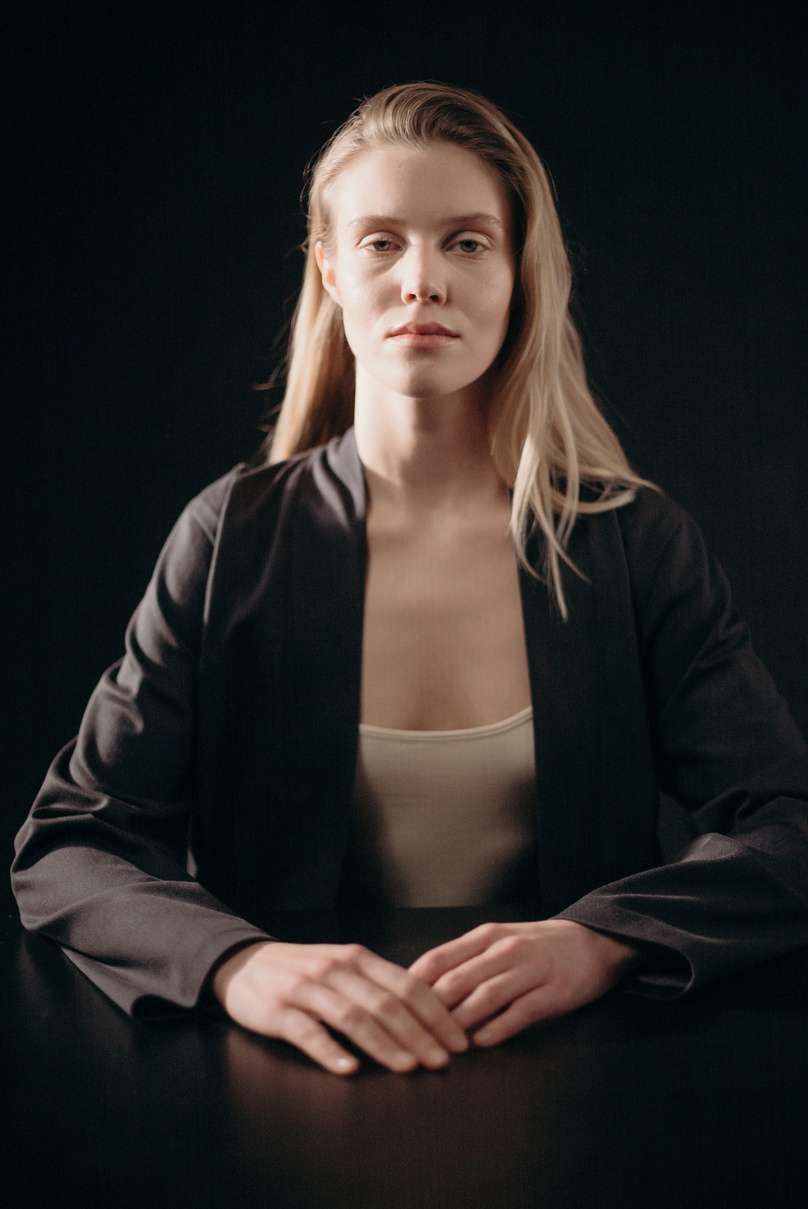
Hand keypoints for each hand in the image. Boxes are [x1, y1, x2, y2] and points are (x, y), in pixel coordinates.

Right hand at [212, 941, 468, 1075]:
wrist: (244, 964)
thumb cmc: (303, 971)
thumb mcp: (343, 968)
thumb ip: (377, 985)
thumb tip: (426, 1014)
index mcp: (357, 958)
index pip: (406, 984)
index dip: (435, 1013)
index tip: (458, 1040)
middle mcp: (336, 969)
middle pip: (385, 1003)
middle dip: (419, 1034)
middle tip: (442, 1061)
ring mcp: (307, 989)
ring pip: (353, 1017)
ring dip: (384, 1044)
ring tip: (408, 1067)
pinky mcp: (279, 1011)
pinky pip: (308, 1032)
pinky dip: (331, 1051)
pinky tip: (350, 1070)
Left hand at [409, 920, 639, 1047]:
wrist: (594, 941)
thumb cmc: (538, 946)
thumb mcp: (498, 942)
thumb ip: (465, 961)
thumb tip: (422, 989)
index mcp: (485, 937)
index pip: (438, 959)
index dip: (412, 986)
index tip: (394, 1009)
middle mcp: (504, 949)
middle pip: (456, 981)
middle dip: (430, 1013)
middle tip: (410, 1038)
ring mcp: (529, 970)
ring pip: (484, 997)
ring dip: (459, 1024)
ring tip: (441, 1046)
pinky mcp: (553, 992)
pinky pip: (519, 1012)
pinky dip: (497, 1028)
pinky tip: (481, 1042)